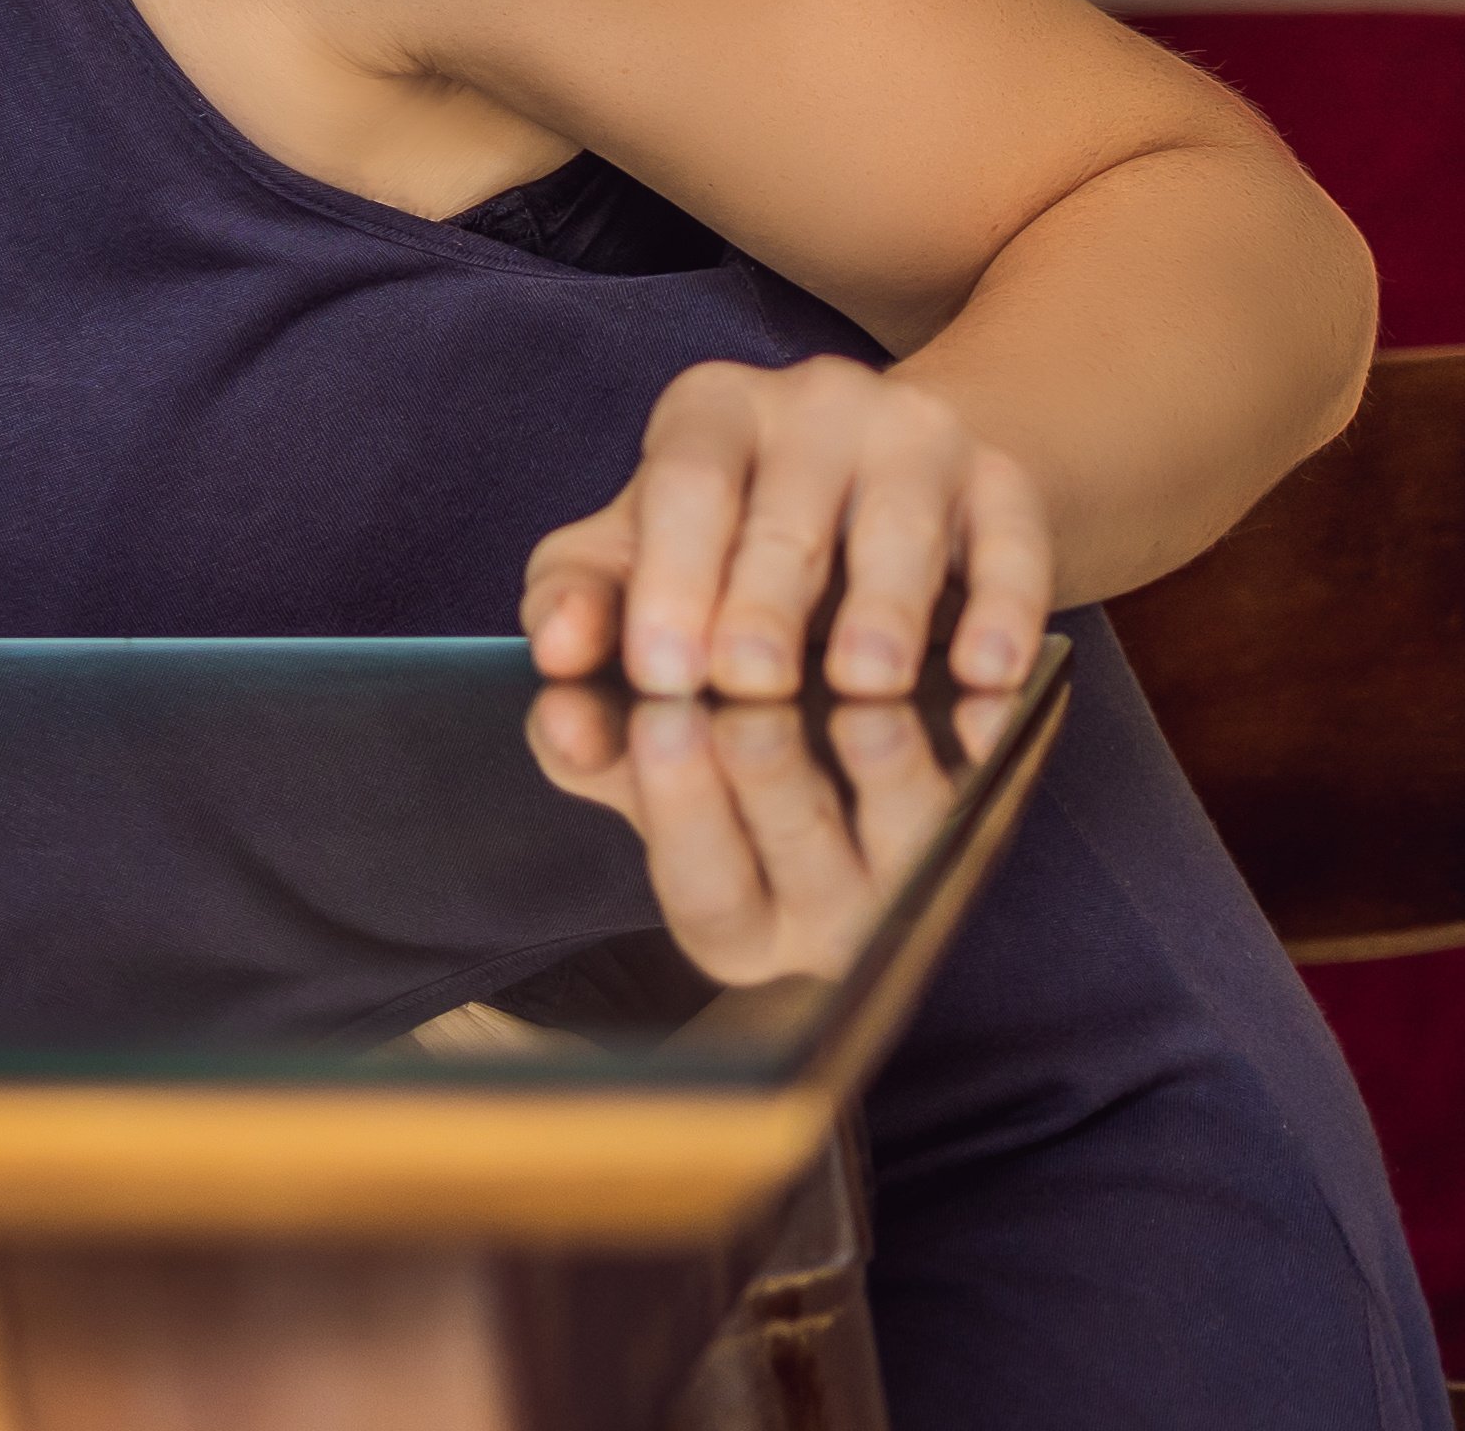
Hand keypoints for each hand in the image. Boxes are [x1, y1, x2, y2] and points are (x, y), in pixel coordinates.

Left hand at [522, 353, 1050, 701]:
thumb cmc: (738, 537)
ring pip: (901, 528)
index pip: (685, 485)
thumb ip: (585, 600)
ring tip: (863, 686)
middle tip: (749, 684)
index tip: (661, 671)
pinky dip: (1002, 616)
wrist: (895, 486)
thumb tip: (555, 652)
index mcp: (710, 409)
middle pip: (787, 512)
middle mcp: (816, 401)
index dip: (672, 577)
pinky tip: (986, 678)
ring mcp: (919, 435)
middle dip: (765, 604)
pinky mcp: (1006, 483)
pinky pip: (1012, 547)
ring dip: (883, 614)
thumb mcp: (645, 553)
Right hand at [525, 678, 1011, 991]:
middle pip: (810, 878)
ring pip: (918, 846)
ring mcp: (923, 878)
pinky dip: (993, 744)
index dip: (681, 811)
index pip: (706, 893)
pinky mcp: (993, 812)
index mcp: (732, 917)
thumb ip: (574, 676)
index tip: (658, 720)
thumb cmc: (688, 673)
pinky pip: (1006, 791)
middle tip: (748, 707)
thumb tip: (560, 690)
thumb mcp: (615, 668)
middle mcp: (830, 924)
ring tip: (864, 698)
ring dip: (891, 774)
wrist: (812, 641)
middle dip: (776, 788)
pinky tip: (981, 694)